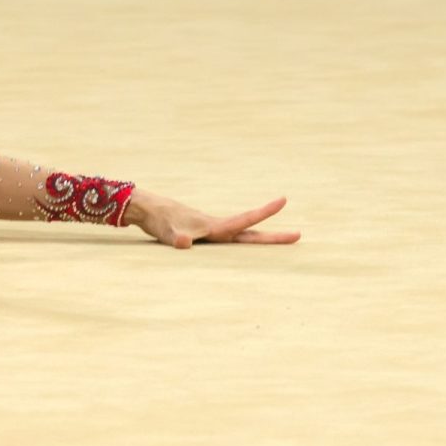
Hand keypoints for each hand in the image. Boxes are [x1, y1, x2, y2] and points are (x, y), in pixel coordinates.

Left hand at [126, 192, 300, 248]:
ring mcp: (209, 231)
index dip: (263, 213)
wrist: (147, 209)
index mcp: (214, 228)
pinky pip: (226, 241)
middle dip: (273, 236)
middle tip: (299, 235)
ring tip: (282, 239)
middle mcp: (216, 229)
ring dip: (259, 238)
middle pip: (249, 232)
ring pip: (240, 236)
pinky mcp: (202, 234)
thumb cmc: (159, 221)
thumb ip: (177, 238)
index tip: (283, 199)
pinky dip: (241, 242)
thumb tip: (185, 243)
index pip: (244, 221)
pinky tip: (245, 246)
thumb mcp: (168, 233)